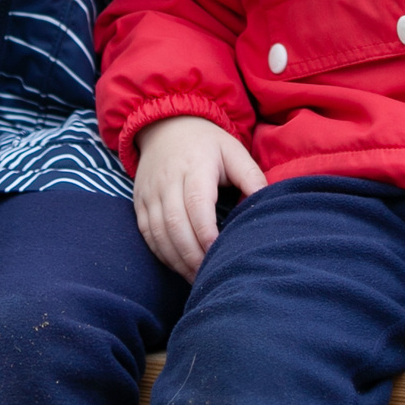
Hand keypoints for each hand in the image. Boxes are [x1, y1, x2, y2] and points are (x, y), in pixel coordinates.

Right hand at [131, 114, 266, 279]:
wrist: (166, 126)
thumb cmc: (207, 143)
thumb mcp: (234, 151)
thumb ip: (252, 177)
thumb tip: (265, 205)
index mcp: (195, 166)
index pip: (197, 204)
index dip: (206, 233)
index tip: (220, 254)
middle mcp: (167, 180)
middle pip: (175, 223)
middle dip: (192, 255)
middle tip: (211, 277)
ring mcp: (150, 192)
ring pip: (158, 232)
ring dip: (177, 259)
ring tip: (197, 279)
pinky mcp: (139, 202)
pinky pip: (147, 233)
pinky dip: (162, 253)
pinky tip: (179, 266)